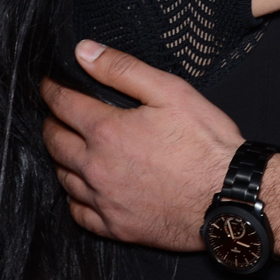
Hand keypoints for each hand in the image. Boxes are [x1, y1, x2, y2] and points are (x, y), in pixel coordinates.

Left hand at [39, 40, 241, 250]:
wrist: (230, 197)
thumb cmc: (206, 144)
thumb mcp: (170, 91)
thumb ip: (122, 69)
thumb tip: (84, 52)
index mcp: (106, 131)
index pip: (62, 104)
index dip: (51, 89)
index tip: (49, 83)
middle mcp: (96, 168)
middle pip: (54, 141)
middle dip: (52, 122)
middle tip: (57, 113)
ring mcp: (104, 201)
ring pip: (63, 177)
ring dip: (61, 158)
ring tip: (69, 146)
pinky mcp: (116, 227)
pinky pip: (79, 213)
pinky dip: (75, 197)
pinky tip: (83, 188)